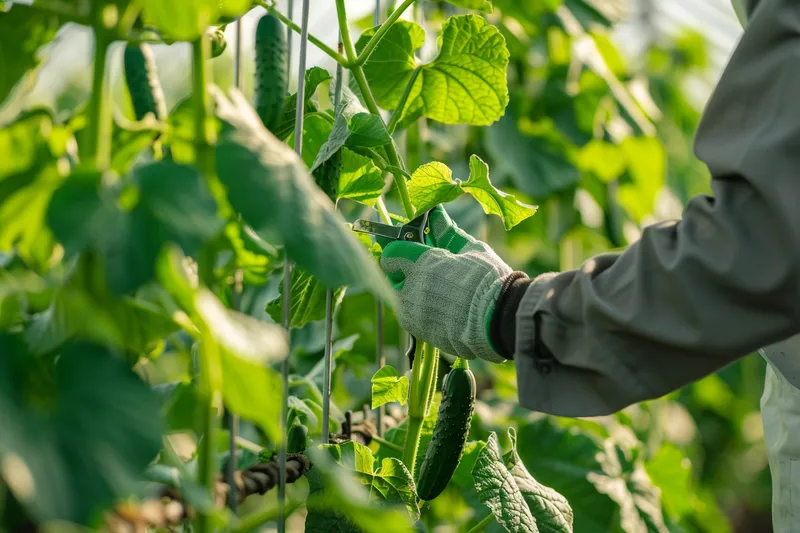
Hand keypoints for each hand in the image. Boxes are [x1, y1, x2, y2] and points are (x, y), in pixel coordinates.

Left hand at [379, 206, 515, 362]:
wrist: (498, 319)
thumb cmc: (489, 280)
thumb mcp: (471, 249)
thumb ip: (448, 233)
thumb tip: (436, 213)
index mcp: (424, 262)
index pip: (393, 251)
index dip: (400, 248)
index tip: (408, 248)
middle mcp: (412, 285)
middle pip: (392, 274)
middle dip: (404, 270)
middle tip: (426, 271)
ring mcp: (412, 310)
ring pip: (400, 295)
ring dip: (412, 291)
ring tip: (438, 292)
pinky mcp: (417, 329)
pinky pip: (410, 314)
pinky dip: (419, 310)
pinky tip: (441, 308)